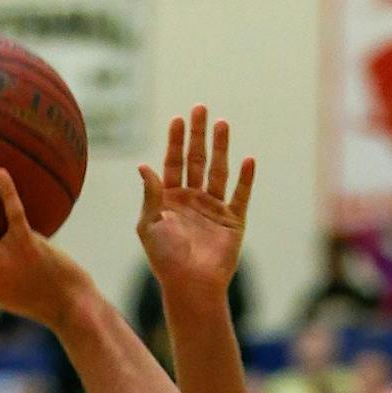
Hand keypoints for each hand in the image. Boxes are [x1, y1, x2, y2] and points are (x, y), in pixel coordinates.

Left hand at [137, 107, 254, 299]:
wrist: (190, 285)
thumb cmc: (165, 258)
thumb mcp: (150, 225)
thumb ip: (150, 194)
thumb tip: (143, 165)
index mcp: (170, 198)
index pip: (173, 162)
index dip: (176, 141)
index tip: (178, 118)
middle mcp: (192, 199)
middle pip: (197, 159)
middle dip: (198, 134)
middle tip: (201, 108)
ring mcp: (213, 208)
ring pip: (218, 171)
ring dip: (221, 148)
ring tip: (222, 124)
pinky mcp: (233, 221)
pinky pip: (240, 195)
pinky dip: (245, 178)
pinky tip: (248, 160)